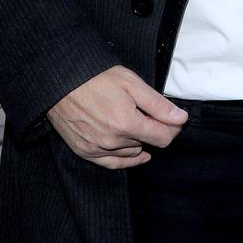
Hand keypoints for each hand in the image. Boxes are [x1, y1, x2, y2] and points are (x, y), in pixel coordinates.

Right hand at [46, 65, 187, 168]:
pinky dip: (126, 160)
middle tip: (150, 114)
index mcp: (127, 123)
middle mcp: (113, 141)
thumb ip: (158, 105)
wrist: (61, 81)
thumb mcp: (132, 83)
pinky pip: (112, 163)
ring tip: (133, 122)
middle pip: (147, 143)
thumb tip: (181, 119)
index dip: (173, 128)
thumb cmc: (96, 78)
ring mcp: (97, 149)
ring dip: (138, 140)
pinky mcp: (85, 151)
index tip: (174, 120)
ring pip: (131, 152)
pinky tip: (137, 155)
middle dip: (153, 130)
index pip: (163, 138)